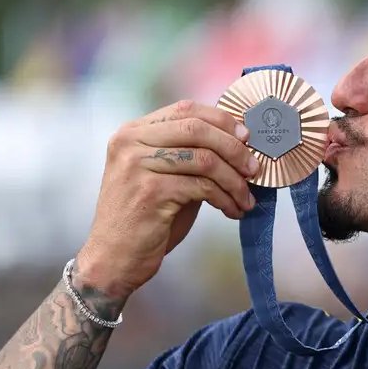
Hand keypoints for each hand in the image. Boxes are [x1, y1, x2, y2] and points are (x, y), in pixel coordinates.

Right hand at [75, 99, 260, 297]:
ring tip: (246, 198)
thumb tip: (238, 145)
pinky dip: (225, 199)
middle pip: (197, 129)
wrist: (114, 259)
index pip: (185, 109)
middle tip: (254, 169)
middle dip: (234, 149)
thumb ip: (190, 157)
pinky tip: (232, 211)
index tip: (247, 137)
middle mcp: (131, 142)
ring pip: (205, 159)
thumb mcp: (165, 179)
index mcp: (133, 132)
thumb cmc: (144, 221)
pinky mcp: (150, 191)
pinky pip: (203, 187)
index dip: (222, 120)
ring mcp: (138, 165)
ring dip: (234, 181)